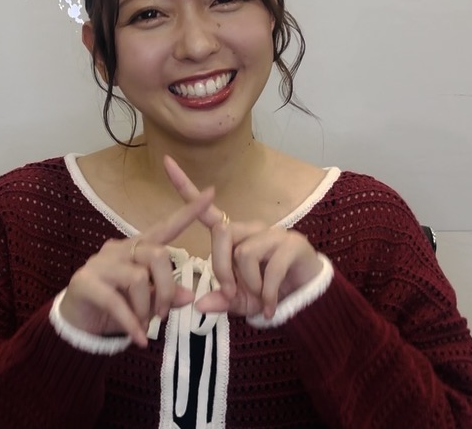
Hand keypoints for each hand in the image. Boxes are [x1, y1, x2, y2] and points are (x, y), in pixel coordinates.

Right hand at [59, 187, 215, 346]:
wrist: (77, 322)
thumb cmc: (115, 308)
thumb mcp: (145, 303)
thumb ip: (165, 295)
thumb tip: (189, 295)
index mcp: (136, 249)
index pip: (165, 227)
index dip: (187, 212)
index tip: (210, 193)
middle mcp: (119, 250)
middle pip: (157, 255)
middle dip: (168, 289)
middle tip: (164, 314)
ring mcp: (100, 264)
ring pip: (138, 278)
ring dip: (147, 308)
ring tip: (145, 326)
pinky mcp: (85, 282)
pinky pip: (116, 301)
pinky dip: (132, 324)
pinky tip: (139, 339)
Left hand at [163, 156, 324, 319]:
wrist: (306, 298)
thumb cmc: (268, 293)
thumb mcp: (240, 301)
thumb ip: (220, 301)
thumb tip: (199, 304)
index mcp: (235, 237)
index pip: (207, 211)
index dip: (186, 188)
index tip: (165, 162)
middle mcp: (252, 228)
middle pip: (222, 234)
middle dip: (220, 268)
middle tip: (230, 292)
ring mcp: (274, 233)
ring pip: (244, 253)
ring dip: (248, 283)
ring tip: (259, 297)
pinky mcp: (293, 245)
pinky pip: (271, 268)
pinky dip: (267, 294)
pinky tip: (270, 307)